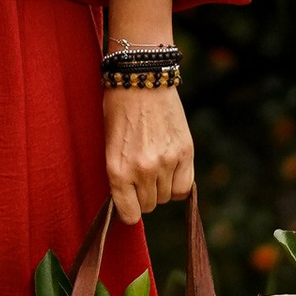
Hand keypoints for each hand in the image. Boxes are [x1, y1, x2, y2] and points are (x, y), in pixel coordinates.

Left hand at [104, 84, 193, 223]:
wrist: (141, 80)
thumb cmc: (119, 111)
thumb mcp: (110, 147)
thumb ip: (120, 176)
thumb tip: (132, 202)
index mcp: (117, 171)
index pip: (129, 215)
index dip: (129, 211)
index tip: (130, 203)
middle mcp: (142, 171)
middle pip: (149, 205)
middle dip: (144, 195)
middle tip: (141, 175)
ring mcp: (165, 163)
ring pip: (167, 198)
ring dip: (161, 188)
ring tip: (155, 166)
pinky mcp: (185, 153)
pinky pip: (185, 188)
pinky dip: (178, 185)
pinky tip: (171, 171)